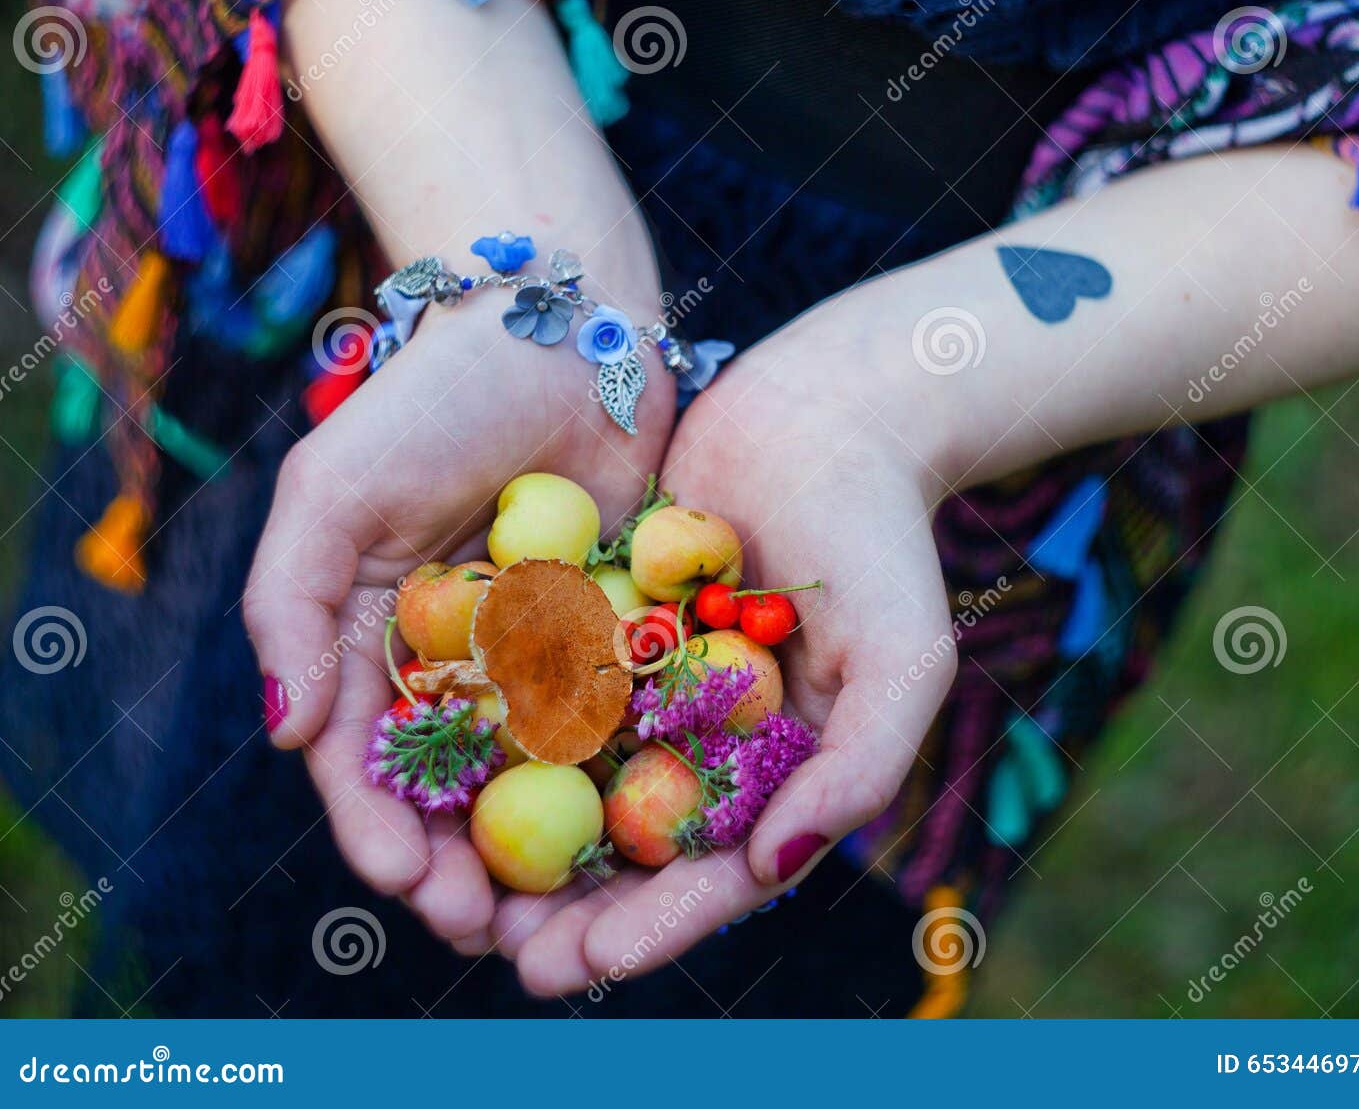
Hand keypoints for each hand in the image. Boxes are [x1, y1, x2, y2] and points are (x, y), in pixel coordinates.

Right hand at [243, 288, 672, 951]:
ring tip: (564, 913)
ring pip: (538, 778)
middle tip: (487, 928)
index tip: (402, 881)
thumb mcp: (332, 493)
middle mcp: (456, 664)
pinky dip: (625, 780)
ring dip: (544, 852)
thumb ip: (291, 609)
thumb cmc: (430, 403)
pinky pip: (621, 722)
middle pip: (453, 790)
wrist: (562, 330)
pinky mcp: (619, 638)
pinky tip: (644, 835)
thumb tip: (285, 740)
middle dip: (462, 865)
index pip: (364, 759)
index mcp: (375, 641)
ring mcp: (542, 657)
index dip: (377, 826)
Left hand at [503, 316, 958, 994]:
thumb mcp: (903, 658)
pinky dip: (504, 731)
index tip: (582, 963)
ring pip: (580, 780)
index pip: (714, 871)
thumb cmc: (882, 536)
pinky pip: (549, 690)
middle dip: (570, 908)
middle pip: (635, 846)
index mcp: (781, 768)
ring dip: (523, 838)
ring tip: (453, 884)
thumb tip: (773, 868)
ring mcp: (657, 685)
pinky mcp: (608, 626)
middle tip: (499, 949)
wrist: (833, 410)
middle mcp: (713, 740)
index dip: (651, 925)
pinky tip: (441, 765)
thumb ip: (857, 770)